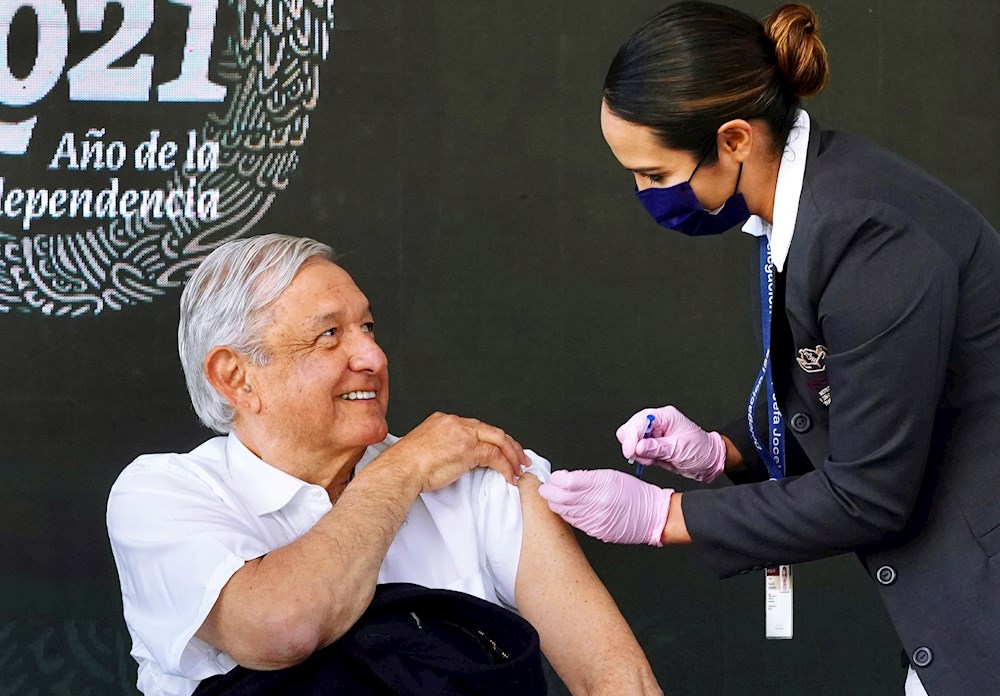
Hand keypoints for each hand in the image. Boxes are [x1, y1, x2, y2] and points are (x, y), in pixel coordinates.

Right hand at [392, 412, 528, 490]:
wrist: (400, 470)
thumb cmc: (405, 466)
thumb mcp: (425, 448)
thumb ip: (442, 447)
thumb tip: (453, 459)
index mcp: (443, 420)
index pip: (477, 427)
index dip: (493, 439)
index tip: (501, 450)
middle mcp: (455, 422)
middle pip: (492, 430)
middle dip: (510, 445)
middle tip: (520, 458)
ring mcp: (463, 434)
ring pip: (499, 441)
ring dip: (512, 456)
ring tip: (519, 468)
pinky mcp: (468, 450)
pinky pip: (495, 456)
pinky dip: (506, 467)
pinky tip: (509, 476)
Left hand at [538, 469, 671, 545]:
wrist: (652, 515)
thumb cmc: (634, 493)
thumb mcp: (611, 476)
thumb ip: (586, 477)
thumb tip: (565, 480)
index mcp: (602, 484)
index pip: (568, 482)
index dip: (556, 479)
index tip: (554, 477)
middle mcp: (598, 502)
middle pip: (562, 498)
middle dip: (549, 492)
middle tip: (546, 488)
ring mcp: (596, 519)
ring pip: (565, 511)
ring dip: (555, 504)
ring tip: (553, 498)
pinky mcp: (597, 531)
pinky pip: (575, 522)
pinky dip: (567, 514)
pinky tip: (566, 509)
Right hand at [616, 406, 725, 482]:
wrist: (709, 461)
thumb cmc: (702, 450)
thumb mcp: (681, 449)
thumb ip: (658, 448)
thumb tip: (639, 447)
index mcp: (665, 417)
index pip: (640, 421)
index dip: (632, 436)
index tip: (631, 451)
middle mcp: (657, 423)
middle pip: (630, 429)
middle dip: (633, 444)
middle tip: (642, 456)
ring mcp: (653, 435)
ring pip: (631, 441)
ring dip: (637, 453)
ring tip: (653, 459)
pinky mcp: (651, 446)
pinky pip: (637, 451)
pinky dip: (641, 458)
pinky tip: (653, 461)